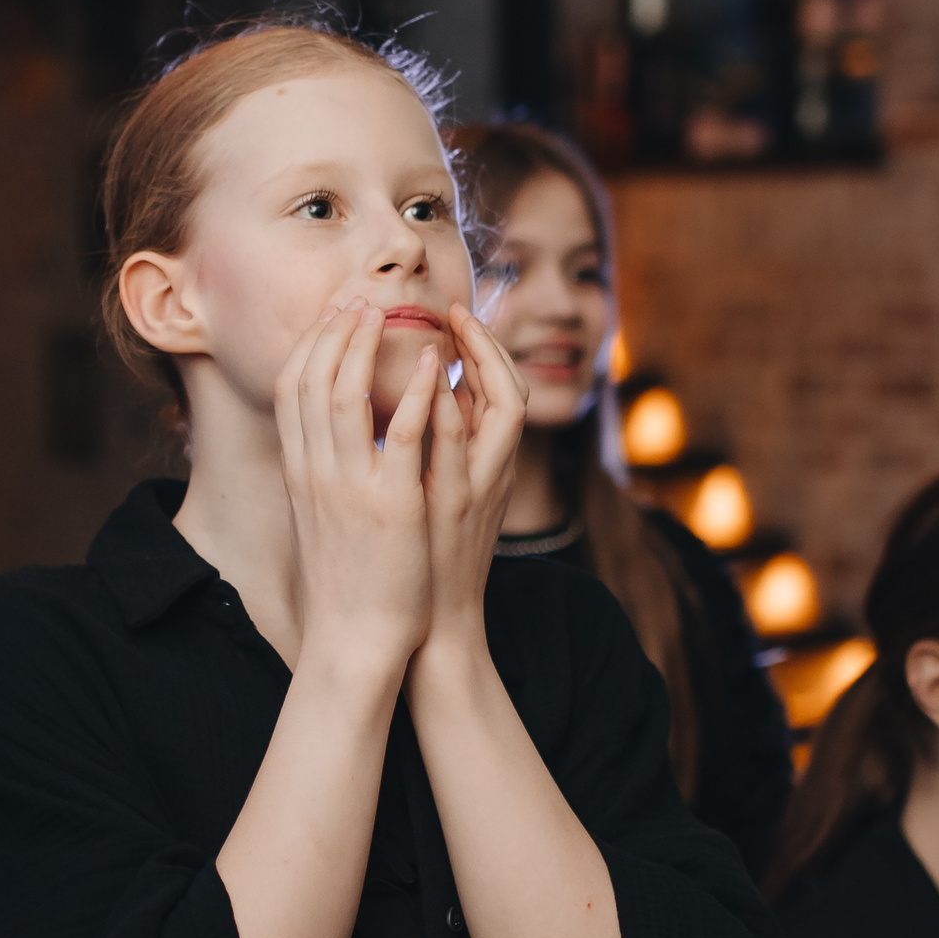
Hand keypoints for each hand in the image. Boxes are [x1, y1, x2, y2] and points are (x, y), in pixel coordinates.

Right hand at [274, 301, 436, 675]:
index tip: (332, 317)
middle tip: (359, 301)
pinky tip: (434, 365)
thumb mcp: (319, 519)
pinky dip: (418, 393)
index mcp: (299, 474)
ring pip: (347, 394)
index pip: (290, 390)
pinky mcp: (393, 505)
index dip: (309, 346)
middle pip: (312, 379)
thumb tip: (325, 442)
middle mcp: (316, 473)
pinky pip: (405, 434)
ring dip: (365, 347)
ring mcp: (351, 487)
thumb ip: (320, 476)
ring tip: (386, 316)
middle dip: (333, 331)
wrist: (354, 640)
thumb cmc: (345, 584)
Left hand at [411, 303, 528, 661]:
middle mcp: (494, 475)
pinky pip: (454, 447)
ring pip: (499, 411)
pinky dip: (447, 409)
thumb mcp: (443, 500)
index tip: (460, 316)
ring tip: (449, 329)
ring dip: (478, 365)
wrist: (429, 627)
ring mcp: (477, 489)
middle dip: (490, 345)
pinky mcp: (451, 507)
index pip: (505, 390)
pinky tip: (430, 382)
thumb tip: (425, 404)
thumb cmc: (428, 562)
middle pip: (512, 390)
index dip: (488, 349)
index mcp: (492, 469)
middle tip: (458, 310)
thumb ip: (440, 452)